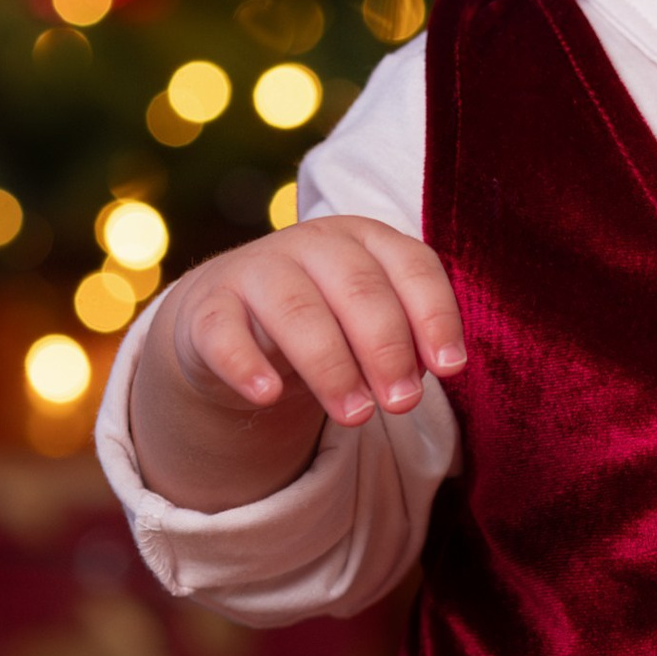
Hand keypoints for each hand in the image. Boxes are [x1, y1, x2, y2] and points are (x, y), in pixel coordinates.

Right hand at [164, 213, 463, 428]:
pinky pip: (223, 333)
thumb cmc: (324, 323)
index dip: (434, 315)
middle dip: (387, 348)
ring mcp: (256, 270)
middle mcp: (313, 243)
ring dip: (331, 367)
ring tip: (356, 416)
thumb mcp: (370, 325)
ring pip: (297, 310)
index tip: (449, 369)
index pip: (411, 264)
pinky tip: (268, 395)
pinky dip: (245, 365)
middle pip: (358, 287)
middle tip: (402, 404)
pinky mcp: (207, 309)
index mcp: (365, 239)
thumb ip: (407, 342)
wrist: (228, 324)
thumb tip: (433, 371)